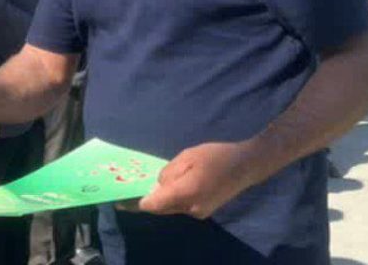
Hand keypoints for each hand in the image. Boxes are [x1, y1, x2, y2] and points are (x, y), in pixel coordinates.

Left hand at [135, 141, 261, 219]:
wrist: (246, 165)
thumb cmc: (216, 156)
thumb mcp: (187, 157)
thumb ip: (169, 172)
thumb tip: (158, 185)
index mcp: (186, 194)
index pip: (155, 204)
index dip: (137, 203)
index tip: (120, 199)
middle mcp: (192, 208)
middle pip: (162, 207)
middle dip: (146, 200)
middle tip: (128, 191)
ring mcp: (199, 211)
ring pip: (171, 207)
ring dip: (159, 199)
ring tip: (144, 187)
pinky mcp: (205, 209)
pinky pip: (181, 205)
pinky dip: (171, 198)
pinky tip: (165, 187)